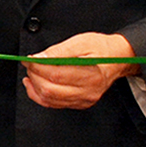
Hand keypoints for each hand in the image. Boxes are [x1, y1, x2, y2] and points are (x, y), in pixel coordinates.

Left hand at [22, 32, 137, 109]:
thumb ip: (58, 51)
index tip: (28, 59)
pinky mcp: (81, 103)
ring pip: (49, 100)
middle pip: (50, 90)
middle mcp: (88, 91)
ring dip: (34, 87)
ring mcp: (85, 100)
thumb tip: (38, 58)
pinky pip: (55, 104)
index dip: (37, 67)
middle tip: (30, 65)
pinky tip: (36, 84)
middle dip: (34, 76)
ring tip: (31, 73)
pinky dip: (40, 95)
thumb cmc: (101, 48)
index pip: (55, 75)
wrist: (118, 58)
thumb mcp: (81, 41)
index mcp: (91, 74)